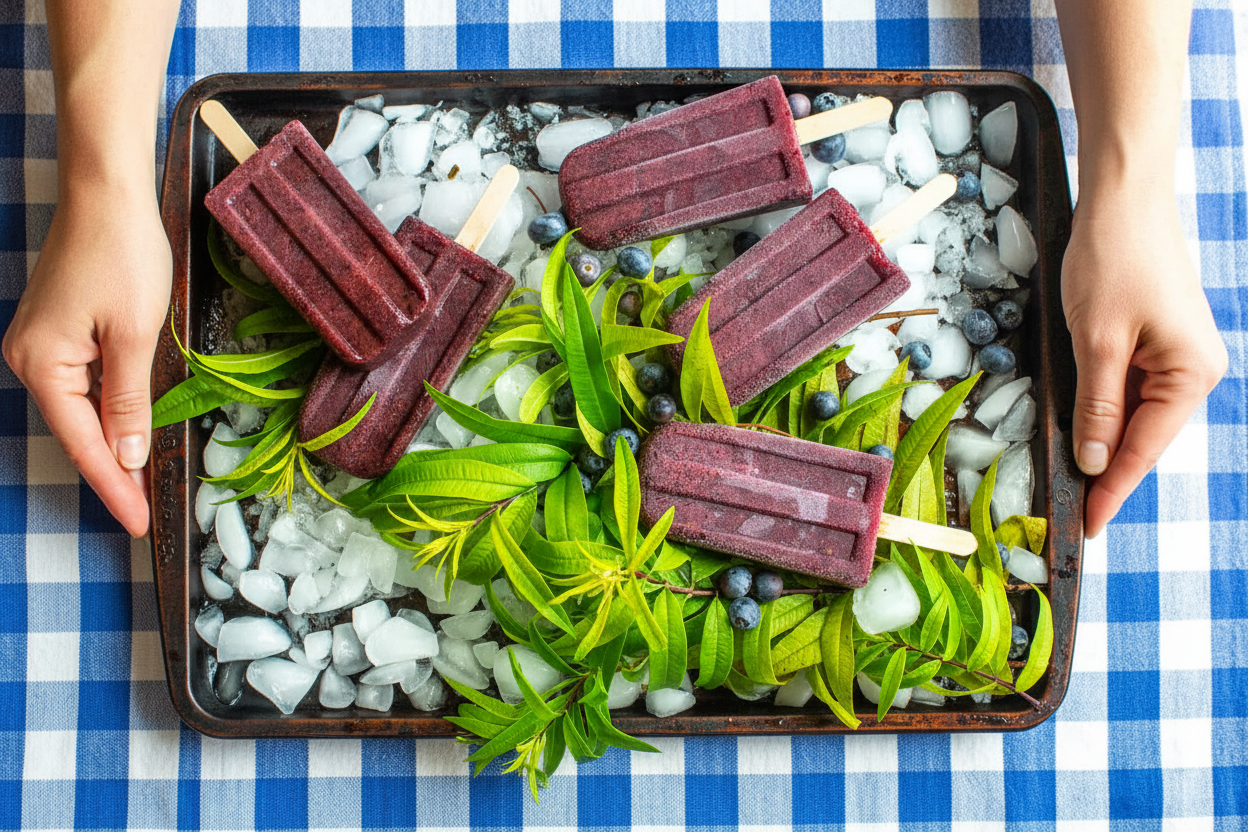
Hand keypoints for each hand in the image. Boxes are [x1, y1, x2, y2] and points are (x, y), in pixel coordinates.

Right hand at [2, 183, 171, 535]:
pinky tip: (130, 435)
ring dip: (112, 446)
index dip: (115, 488)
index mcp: (43, 365)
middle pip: (78, 433)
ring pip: (81, 412)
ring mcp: (40, 345)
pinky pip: (84, 386)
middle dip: (113, 474)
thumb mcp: (136, 334)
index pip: (84, 445)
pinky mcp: (57, 331)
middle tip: (146, 517)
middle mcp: (30, 359)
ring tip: (142, 488)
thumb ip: (129, 401)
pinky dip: (108, 413)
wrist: (106, 193)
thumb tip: (127, 455)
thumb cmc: (123, 255)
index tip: (140, 525)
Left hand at [1061, 185, 1226, 537]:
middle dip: (1107, 471)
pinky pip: (1128, 389)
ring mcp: (1176, 355)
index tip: (1089, 528)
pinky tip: (1080, 428)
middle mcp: (1193, 370)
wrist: (1124, 199)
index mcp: (1190, 374)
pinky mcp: (1156, 341)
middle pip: (1143, 437)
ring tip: (1072, 481)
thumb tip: (1093, 461)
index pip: (1144, 450)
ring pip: (1133, 416)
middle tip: (1074, 514)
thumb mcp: (1097, 342)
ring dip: (1102, 441)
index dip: (1113, 491)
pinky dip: (1103, 409)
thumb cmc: (1113, 260)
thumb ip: (1097, 407)